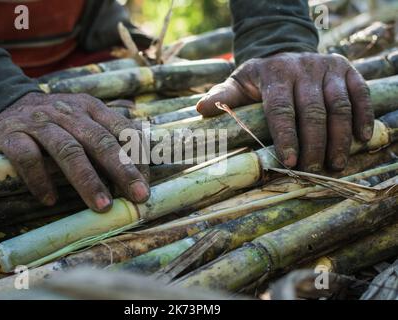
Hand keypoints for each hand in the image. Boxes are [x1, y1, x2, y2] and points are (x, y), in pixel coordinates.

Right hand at [0, 92, 149, 211]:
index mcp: (91, 108)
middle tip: (138, 196)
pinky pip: (27, 157)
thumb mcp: (84, 119)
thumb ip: (110, 136)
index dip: (138, 157)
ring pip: (68, 150)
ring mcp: (40, 123)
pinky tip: (49, 200)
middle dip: (122, 169)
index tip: (147, 184)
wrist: (3, 104)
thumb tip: (146, 163)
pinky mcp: (12, 135)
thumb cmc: (55, 121)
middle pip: (100, 141)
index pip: (122, 130)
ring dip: (87, 180)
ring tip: (102, 206)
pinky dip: (39, 180)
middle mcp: (69, 113)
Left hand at [196, 52, 373, 171]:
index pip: (281, 108)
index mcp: (273, 74)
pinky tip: (362, 139)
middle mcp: (302, 68)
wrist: (284, 52)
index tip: (289, 161)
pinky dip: (363, 116)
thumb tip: (200, 110)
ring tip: (335, 164)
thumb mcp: (237, 84)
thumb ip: (223, 97)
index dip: (286, 136)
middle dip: (314, 144)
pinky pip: (359, 94)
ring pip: (338, 106)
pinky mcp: (346, 69)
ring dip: (339, 138)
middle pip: (313, 111)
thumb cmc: (258, 78)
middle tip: (313, 170)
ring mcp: (326, 67)